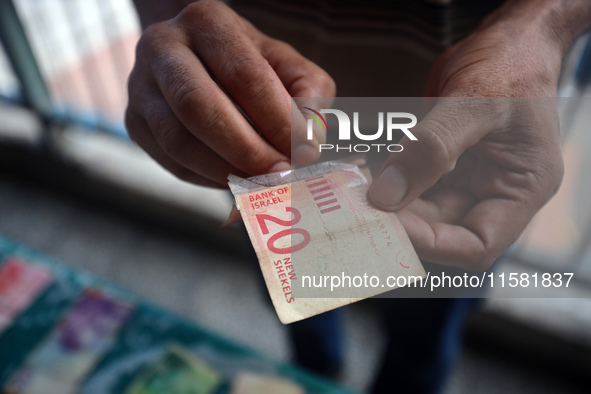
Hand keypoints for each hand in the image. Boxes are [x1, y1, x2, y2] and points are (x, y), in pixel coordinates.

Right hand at [126, 0, 334, 187]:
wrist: (200, 61)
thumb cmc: (252, 66)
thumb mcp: (289, 67)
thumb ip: (309, 94)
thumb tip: (309, 141)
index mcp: (207, 21)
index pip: (244, 74)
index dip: (277, 119)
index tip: (304, 152)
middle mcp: (162, 47)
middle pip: (198, 106)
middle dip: (246, 150)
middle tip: (282, 176)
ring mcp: (139, 86)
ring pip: (178, 140)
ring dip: (226, 171)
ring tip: (263, 185)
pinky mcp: (134, 123)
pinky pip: (171, 162)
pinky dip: (208, 179)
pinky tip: (237, 181)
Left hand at [368, 12, 564, 269]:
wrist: (509, 41)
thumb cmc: (511, 66)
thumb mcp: (475, 103)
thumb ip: (432, 149)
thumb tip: (386, 195)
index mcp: (522, 189)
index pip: (477, 245)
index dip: (432, 243)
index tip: (390, 224)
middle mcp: (495, 193)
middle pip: (443, 231)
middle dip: (401, 222)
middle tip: (358, 212)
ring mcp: (469, 180)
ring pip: (422, 210)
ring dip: (389, 205)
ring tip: (354, 195)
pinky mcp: (445, 166)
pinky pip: (413, 184)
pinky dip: (390, 184)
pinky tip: (365, 177)